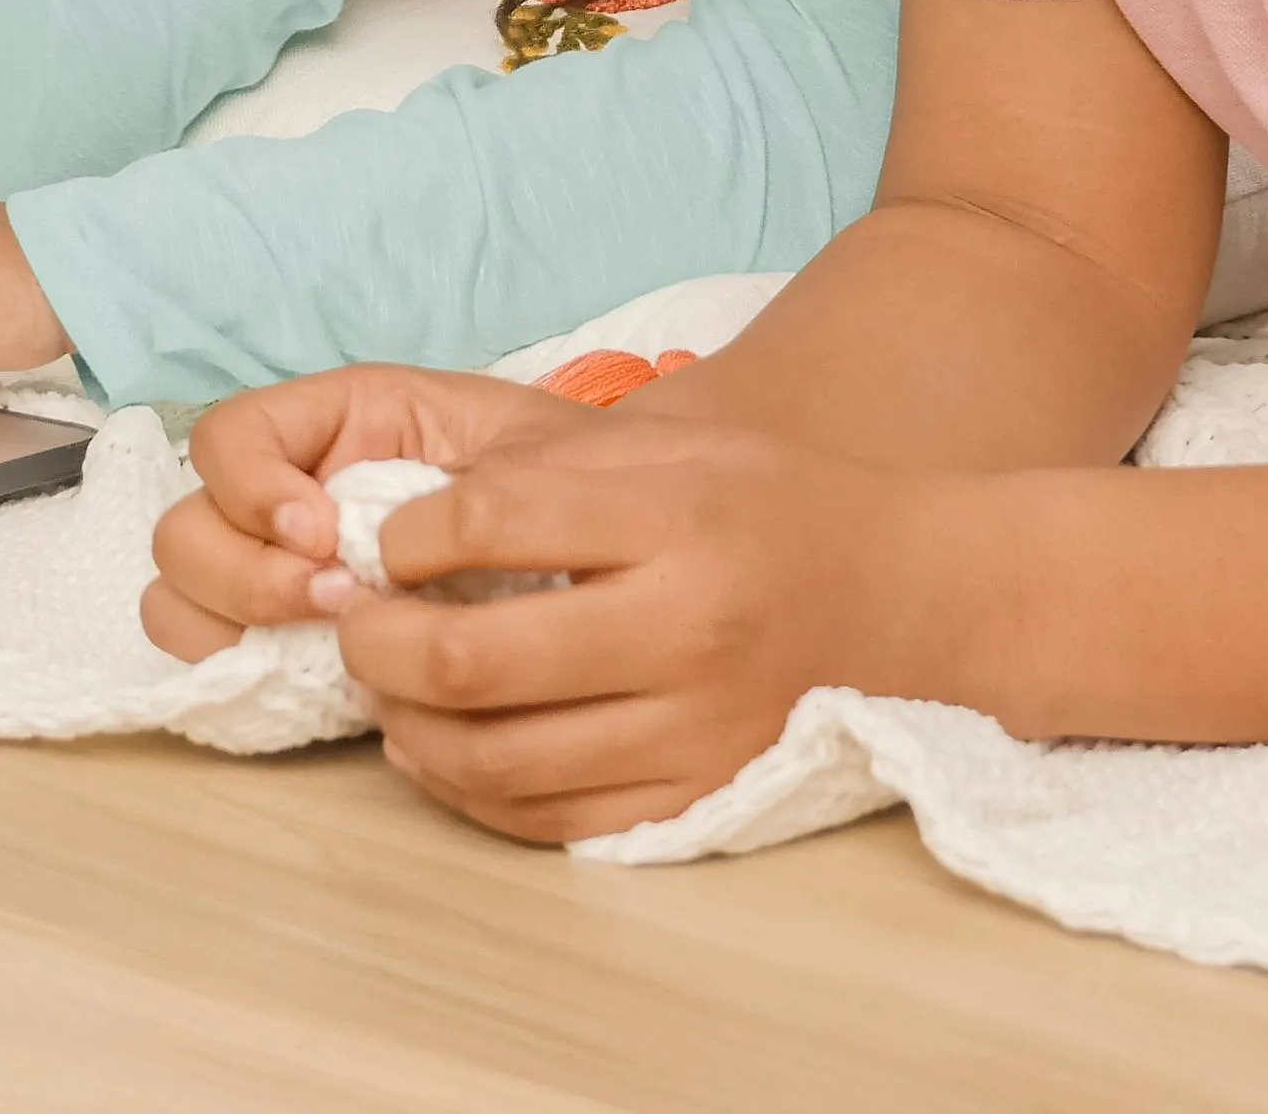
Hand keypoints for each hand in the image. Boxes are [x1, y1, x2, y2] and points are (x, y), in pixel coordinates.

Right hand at [141, 365, 590, 653]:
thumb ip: (446, 481)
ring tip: (337, 636)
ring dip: (238, 626)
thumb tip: (369, 544)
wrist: (601, 547)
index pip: (226, 439)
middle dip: (245, 575)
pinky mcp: (286, 648)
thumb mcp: (515, 452)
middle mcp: (280, 502)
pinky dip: (245, 673)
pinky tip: (322, 678)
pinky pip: (216, 666)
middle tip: (337, 599)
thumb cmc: (559, 486)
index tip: (324, 533)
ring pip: (177, 603)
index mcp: (325, 431)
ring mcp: (273, 579)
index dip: (253, 488)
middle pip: (182, 533)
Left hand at [343, 412, 959, 841]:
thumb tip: (410, 520)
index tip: (389, 540)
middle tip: (354, 619)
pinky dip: (469, 790)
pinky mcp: (694, 800)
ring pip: (492, 760)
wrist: (912, 601)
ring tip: (386, 685)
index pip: (487, 524)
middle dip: (375, 640)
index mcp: (674, 523)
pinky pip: (546, 820)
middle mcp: (684, 636)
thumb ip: (549, 473)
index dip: (404, 535)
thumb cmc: (779, 507)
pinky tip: (441, 746)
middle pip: (469, 661)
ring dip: (405, 725)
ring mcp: (690, 734)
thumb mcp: (677, 447)